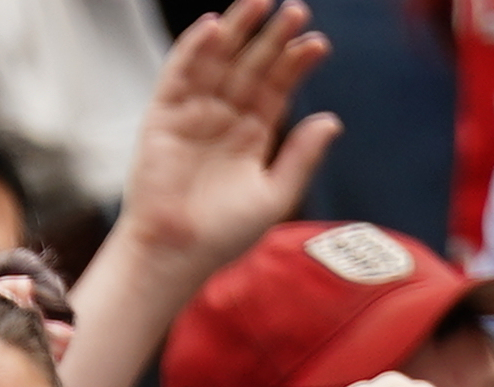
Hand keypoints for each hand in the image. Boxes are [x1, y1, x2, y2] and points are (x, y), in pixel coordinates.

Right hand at [116, 0, 340, 280]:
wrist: (175, 254)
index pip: (277, 86)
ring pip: (217, 61)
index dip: (296, 63)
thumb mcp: (274, 195)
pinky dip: (192, 50)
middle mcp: (224, 118)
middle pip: (251, 65)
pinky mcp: (162, 117)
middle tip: (296, 11)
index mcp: (252, 134)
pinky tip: (213, 26)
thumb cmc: (222, 236)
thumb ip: (301, 157)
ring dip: (236, 30)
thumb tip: (332, 119)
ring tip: (260, 3)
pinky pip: (177, 75)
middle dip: (273, 38)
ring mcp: (193, 114)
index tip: (317, 44)